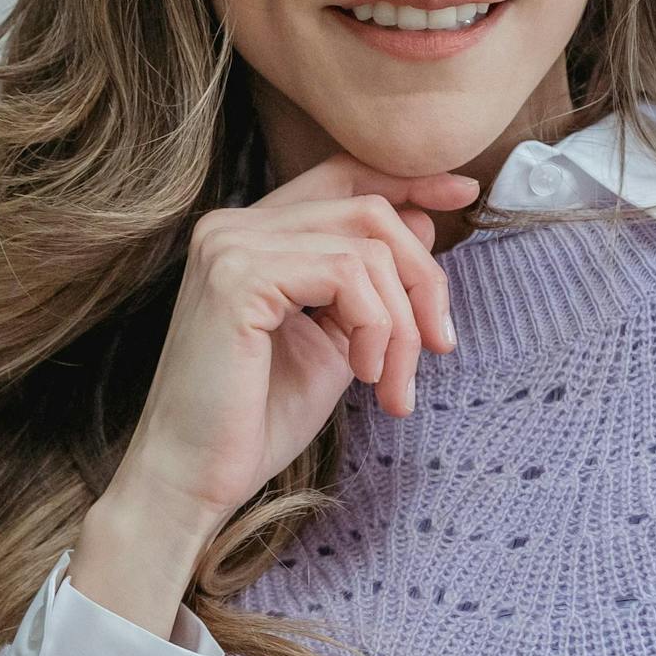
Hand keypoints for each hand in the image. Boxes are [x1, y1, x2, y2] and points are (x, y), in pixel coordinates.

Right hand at [66, 152, 482, 636]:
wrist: (192, 480)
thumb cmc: (254, 422)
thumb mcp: (333, 342)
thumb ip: (369, 286)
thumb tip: (423, 222)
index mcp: (249, 235)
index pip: (341, 175)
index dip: (409, 180)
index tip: (463, 199)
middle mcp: (233, 226)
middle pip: (368, 208)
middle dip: (422, 277)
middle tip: (438, 346)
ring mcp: (231, 247)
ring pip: (367, 246)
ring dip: (401, 323)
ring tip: (391, 385)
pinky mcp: (238, 279)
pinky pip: (346, 275)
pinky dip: (375, 328)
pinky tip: (364, 374)